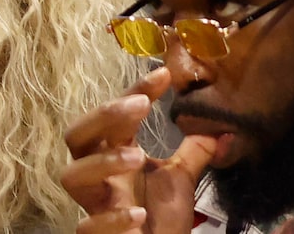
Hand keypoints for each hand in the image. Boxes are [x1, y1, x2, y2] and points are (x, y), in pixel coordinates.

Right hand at [60, 66, 216, 233]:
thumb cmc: (161, 216)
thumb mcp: (181, 177)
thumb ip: (195, 149)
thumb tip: (222, 124)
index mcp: (115, 153)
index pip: (115, 115)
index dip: (134, 92)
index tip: (164, 74)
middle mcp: (99, 175)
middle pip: (77, 136)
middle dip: (103, 116)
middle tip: (138, 106)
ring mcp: (95, 204)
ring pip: (72, 176)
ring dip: (103, 162)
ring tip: (137, 157)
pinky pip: (88, 226)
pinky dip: (112, 218)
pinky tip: (139, 214)